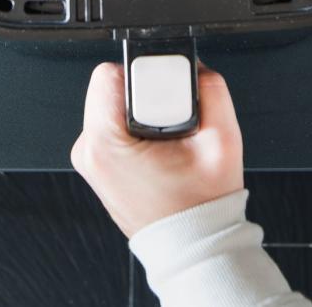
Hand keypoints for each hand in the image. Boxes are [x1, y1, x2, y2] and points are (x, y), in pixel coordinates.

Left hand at [71, 61, 243, 237]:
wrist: (192, 246)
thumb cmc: (201, 206)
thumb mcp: (223, 140)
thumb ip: (211, 90)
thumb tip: (194, 65)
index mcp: (105, 143)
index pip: (110, 74)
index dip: (144, 74)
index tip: (167, 95)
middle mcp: (88, 151)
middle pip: (110, 88)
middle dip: (145, 94)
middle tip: (172, 121)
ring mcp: (90, 160)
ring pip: (111, 104)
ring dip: (140, 111)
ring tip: (167, 139)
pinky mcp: (97, 164)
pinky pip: (112, 125)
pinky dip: (135, 128)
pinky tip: (157, 148)